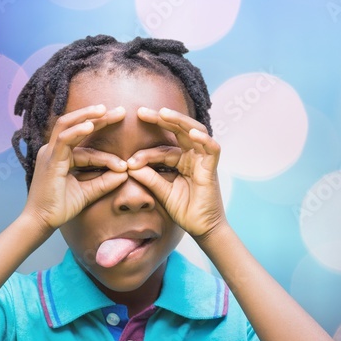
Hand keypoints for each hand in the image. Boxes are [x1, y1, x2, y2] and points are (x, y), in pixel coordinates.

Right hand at [23, 104, 128, 229]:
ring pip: (68, 125)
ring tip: (106, 111)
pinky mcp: (50, 159)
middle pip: (77, 126)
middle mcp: (54, 150)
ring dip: (87, 116)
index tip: (127, 163)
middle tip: (120, 111)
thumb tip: (125, 173)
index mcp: (61, 156)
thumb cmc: (61, 207)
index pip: (87, 148)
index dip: (108, 153)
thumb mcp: (88, 192)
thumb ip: (105, 182)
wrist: (43, 221)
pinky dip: (77, 131)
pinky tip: (91, 125)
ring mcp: (50, 153)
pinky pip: (63, 140)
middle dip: (98, 117)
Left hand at [126, 107, 226, 239]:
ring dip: (180, 121)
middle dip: (161, 119)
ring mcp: (203, 161)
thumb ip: (149, 178)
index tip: (128, 162)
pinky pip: (212, 149)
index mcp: (182, 161)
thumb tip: (128, 166)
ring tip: (164, 113)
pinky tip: (193, 134)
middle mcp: (193, 157)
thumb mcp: (162, 192)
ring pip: (195, 132)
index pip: (163, 149)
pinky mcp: (212, 169)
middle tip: (141, 111)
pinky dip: (204, 140)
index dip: (145, 153)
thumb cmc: (185, 210)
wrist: (202, 229)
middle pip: (179, 130)